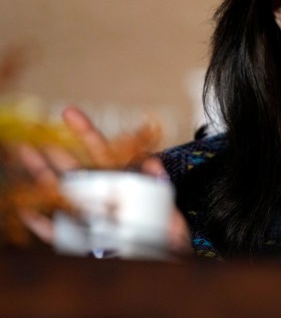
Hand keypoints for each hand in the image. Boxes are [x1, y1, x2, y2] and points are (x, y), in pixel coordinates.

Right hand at [16, 106, 190, 254]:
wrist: (165, 256)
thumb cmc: (166, 228)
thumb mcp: (168, 202)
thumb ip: (159, 184)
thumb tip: (152, 163)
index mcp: (120, 179)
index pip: (101, 151)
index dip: (84, 132)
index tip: (69, 113)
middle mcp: (100, 193)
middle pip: (70, 171)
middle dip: (49, 157)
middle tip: (27, 145)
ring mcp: (89, 214)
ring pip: (60, 195)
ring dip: (40, 181)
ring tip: (23, 166)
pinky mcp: (82, 240)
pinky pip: (59, 231)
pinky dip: (43, 224)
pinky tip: (28, 213)